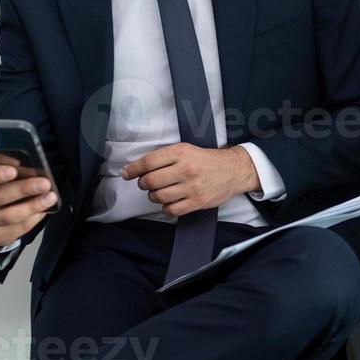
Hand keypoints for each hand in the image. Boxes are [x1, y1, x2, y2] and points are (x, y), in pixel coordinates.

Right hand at [0, 153, 56, 247]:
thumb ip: (2, 165)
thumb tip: (20, 162)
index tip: (13, 170)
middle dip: (23, 189)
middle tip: (44, 183)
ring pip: (8, 216)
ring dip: (32, 206)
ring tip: (50, 197)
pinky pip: (16, 229)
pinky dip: (32, 219)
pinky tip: (43, 210)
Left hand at [122, 143, 258, 217]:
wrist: (233, 170)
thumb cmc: (206, 160)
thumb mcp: (186, 150)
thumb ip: (164, 158)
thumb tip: (136, 169)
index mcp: (181, 153)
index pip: (149, 162)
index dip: (133, 169)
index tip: (126, 173)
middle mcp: (186, 169)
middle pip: (151, 181)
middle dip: (143, 184)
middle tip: (146, 183)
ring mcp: (192, 187)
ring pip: (159, 196)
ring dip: (154, 196)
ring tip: (160, 192)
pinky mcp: (198, 202)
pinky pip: (171, 210)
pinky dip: (166, 207)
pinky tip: (170, 201)